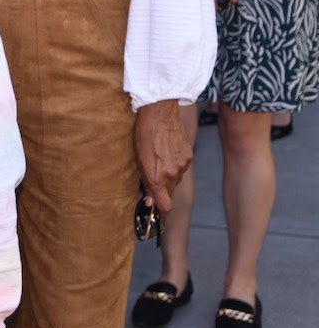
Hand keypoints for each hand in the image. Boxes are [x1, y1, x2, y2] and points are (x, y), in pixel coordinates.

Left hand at [134, 99, 192, 214]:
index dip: (161, 212)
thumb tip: (150, 201)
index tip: (158, 214)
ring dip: (168, 176)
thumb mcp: (138, 160)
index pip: (165, 206)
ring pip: (175, 179)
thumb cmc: (143, 134)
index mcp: (157, 177)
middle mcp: (171, 174)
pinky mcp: (189, 157)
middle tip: (154, 179)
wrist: (159, 113)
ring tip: (159, 159)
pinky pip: (181, 168)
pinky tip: (168, 152)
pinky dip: (175, 164)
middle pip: (169, 193)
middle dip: (162, 191)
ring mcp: (182, 166)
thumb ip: (146, 183)